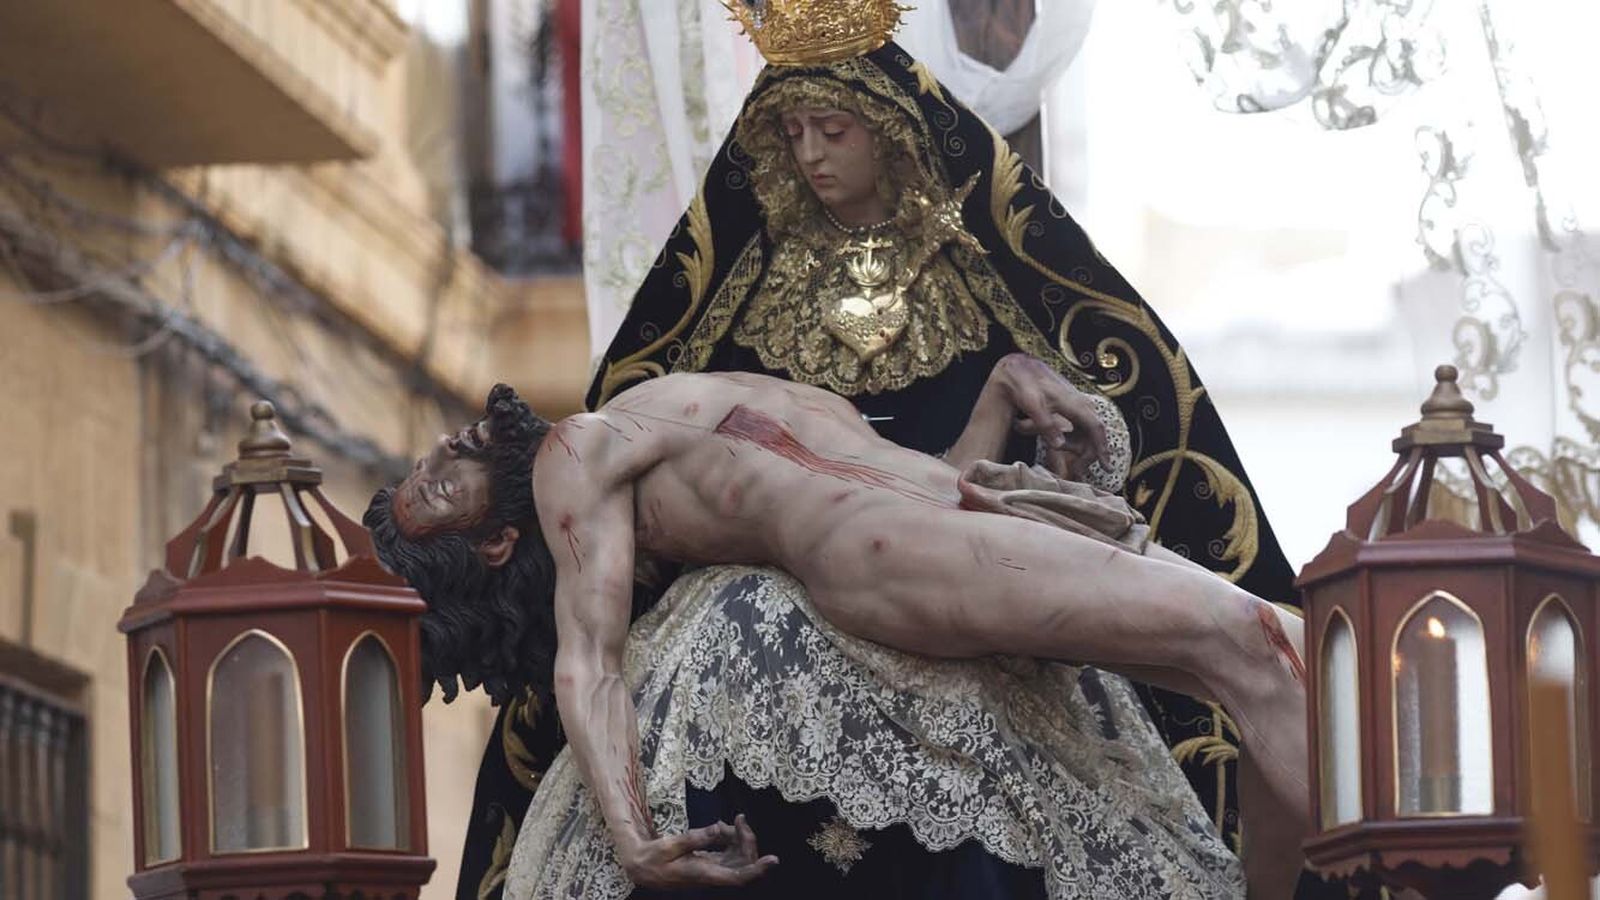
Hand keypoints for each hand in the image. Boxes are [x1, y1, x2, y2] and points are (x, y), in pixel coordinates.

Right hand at [621, 815, 778, 889]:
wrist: (641, 868)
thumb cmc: (653, 858)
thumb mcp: (670, 845)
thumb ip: (695, 837)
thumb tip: (719, 828)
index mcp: (705, 874)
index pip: (738, 877)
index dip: (757, 870)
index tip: (772, 860)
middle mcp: (713, 874)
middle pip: (743, 862)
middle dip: (747, 840)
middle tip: (740, 818)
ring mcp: (713, 869)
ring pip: (738, 856)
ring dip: (739, 838)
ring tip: (729, 822)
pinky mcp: (710, 863)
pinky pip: (730, 853)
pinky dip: (731, 839)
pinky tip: (722, 828)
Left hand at [989, 354, 1108, 480]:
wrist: (1020, 368)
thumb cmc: (1025, 386)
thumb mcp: (1033, 406)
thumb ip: (1046, 426)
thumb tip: (1059, 446)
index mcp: (1075, 404)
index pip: (1095, 428)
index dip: (1102, 448)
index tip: (1107, 466)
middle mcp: (1081, 403)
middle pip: (1094, 431)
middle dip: (1091, 452)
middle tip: (1080, 470)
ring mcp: (1077, 403)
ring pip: (1087, 429)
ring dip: (1080, 445)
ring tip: (1071, 460)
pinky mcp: (1070, 404)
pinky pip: (1079, 424)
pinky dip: (1076, 437)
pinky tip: (1065, 443)